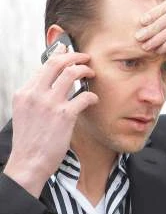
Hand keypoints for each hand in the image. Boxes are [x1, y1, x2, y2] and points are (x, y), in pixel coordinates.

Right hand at [3, 44, 97, 197]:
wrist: (29, 161)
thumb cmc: (30, 141)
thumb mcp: (25, 113)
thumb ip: (36, 98)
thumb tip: (51, 86)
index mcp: (24, 93)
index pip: (43, 66)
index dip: (59, 56)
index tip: (68, 53)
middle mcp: (35, 94)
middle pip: (56, 63)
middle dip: (74, 56)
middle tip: (86, 58)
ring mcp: (50, 104)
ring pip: (71, 74)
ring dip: (85, 70)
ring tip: (92, 73)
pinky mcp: (64, 115)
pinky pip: (84, 97)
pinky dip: (92, 96)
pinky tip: (94, 100)